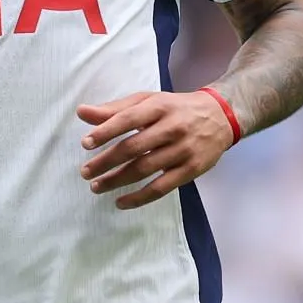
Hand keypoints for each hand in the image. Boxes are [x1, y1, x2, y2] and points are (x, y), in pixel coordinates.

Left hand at [77, 91, 234, 209]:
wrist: (221, 116)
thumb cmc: (175, 108)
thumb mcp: (148, 101)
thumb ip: (115, 109)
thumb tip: (81, 112)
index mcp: (159, 106)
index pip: (128, 119)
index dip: (106, 132)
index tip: (86, 144)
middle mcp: (172, 127)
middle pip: (134, 147)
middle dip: (106, 161)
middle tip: (85, 172)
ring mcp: (183, 150)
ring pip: (145, 169)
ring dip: (117, 180)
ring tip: (96, 186)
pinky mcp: (191, 170)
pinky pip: (161, 188)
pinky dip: (139, 198)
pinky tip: (121, 202)